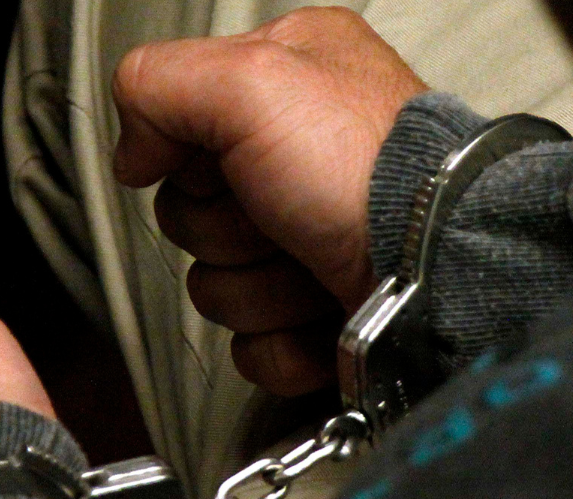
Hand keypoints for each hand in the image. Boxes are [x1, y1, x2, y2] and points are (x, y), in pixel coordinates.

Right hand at [112, 7, 425, 395]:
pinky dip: (281, 340)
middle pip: (190, 214)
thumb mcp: (250, 80)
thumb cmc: (368, 170)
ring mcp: (309, 240)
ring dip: (257, 288)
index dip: (189, 156)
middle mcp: (299, 157)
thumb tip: (132, 154)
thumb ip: (158, 84)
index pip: (179, 126)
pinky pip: (251, 344)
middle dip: (227, 229)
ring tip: (312, 262)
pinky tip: (321, 309)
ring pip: (216, 285)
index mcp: (289, 82)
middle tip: (279, 212)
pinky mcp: (317, 312)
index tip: (229, 158)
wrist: (440, 269)